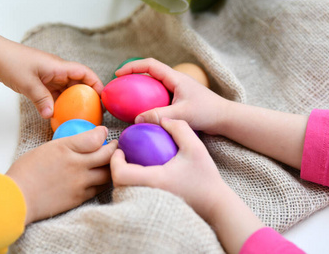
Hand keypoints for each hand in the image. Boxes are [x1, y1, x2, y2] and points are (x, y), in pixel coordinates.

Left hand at [0, 31, 102, 118]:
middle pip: (80, 83)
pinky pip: (56, 94)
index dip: (96, 84)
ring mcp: (50, 77)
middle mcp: (58, 71)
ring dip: (74, 101)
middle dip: (89, 96)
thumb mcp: (27, 82)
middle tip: (94, 111)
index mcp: (59, 66)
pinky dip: (60, 103)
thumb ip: (41, 99)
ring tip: (80, 115)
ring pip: (68, 90)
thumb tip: (51, 115)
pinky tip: (61, 114)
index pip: (85, 73)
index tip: (103, 98)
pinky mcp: (42, 82)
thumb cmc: (11, 61)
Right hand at [6, 126, 116, 224]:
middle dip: (115, 149)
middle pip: (107, 156)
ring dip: (112, 166)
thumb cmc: (27, 171)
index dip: (103, 133)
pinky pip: (99, 188)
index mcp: (65, 149)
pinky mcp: (80, 198)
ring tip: (111, 162)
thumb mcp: (47, 148)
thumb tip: (90, 136)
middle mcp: (76, 165)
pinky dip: (102, 181)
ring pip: (107, 173)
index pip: (95, 138)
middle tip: (116, 146)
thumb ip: (70, 142)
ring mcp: (80, 183)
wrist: (17, 200)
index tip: (104, 133)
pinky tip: (100, 177)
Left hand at [110, 118, 263, 253]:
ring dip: (123, 178)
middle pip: (117, 185)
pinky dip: (131, 186)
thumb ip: (179, 128)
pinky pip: (133, 196)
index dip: (114, 161)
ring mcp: (148, 204)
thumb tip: (162, 120)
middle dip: (116, 168)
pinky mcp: (152, 208)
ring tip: (132, 164)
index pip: (120, 174)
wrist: (214, 204)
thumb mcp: (195, 147)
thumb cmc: (205, 177)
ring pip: (123, 193)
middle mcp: (146, 195)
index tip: (121, 151)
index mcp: (153, 180)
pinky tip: (142, 175)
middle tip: (124, 155)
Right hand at [115, 58, 226, 134]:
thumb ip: (159, 116)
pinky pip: (160, 97)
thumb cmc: (207, 113)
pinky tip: (144, 113)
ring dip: (141, 89)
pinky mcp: (180, 100)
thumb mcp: (181, 114)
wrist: (225, 118)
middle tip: (119, 87)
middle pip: (150, 73)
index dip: (132, 66)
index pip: (150, 65)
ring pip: (154, 86)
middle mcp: (176, 81)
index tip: (118, 74)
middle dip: (133, 76)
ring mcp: (178, 90)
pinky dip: (149, 100)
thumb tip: (136, 119)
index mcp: (175, 78)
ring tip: (127, 100)